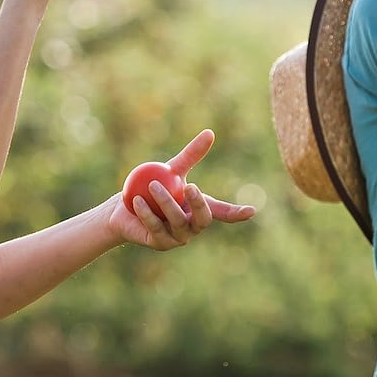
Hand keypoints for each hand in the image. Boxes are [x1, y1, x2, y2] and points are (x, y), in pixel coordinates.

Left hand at [109, 129, 256, 249]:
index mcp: (199, 209)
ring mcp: (178, 238)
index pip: (222, 212)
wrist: (124, 207)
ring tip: (152, 185)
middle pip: (203, 219)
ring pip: (177, 222)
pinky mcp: (159, 243)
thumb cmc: (152, 186)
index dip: (236, 213)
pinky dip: (147, 213)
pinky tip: (137, 201)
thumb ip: (192, 155)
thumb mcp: (173, 170)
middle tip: (189, 187)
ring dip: (166, 203)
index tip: (251, 211)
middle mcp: (193, 226)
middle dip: (198, 204)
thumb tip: (210, 133)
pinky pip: (156, 228)